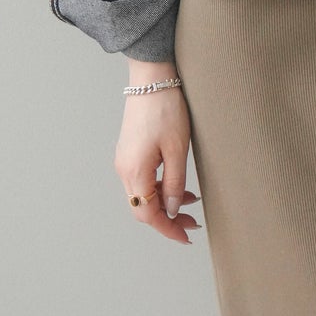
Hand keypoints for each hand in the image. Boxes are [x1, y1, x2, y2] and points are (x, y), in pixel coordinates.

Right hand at [114, 85, 198, 244]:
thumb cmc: (166, 109)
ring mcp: (124, 160)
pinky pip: (142, 180)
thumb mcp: (177, 149)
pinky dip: (159, 188)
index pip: (148, 214)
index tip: (185, 237)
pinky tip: (177, 185)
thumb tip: (170, 210)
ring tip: (190, 203)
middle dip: (167, 219)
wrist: (152, 78)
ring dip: (164, 203)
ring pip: (142, 195)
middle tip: (192, 223)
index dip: (167, 229)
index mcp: (134, 171)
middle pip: (142, 208)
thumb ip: (174, 183)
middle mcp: (124, 169)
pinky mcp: (129, 152)